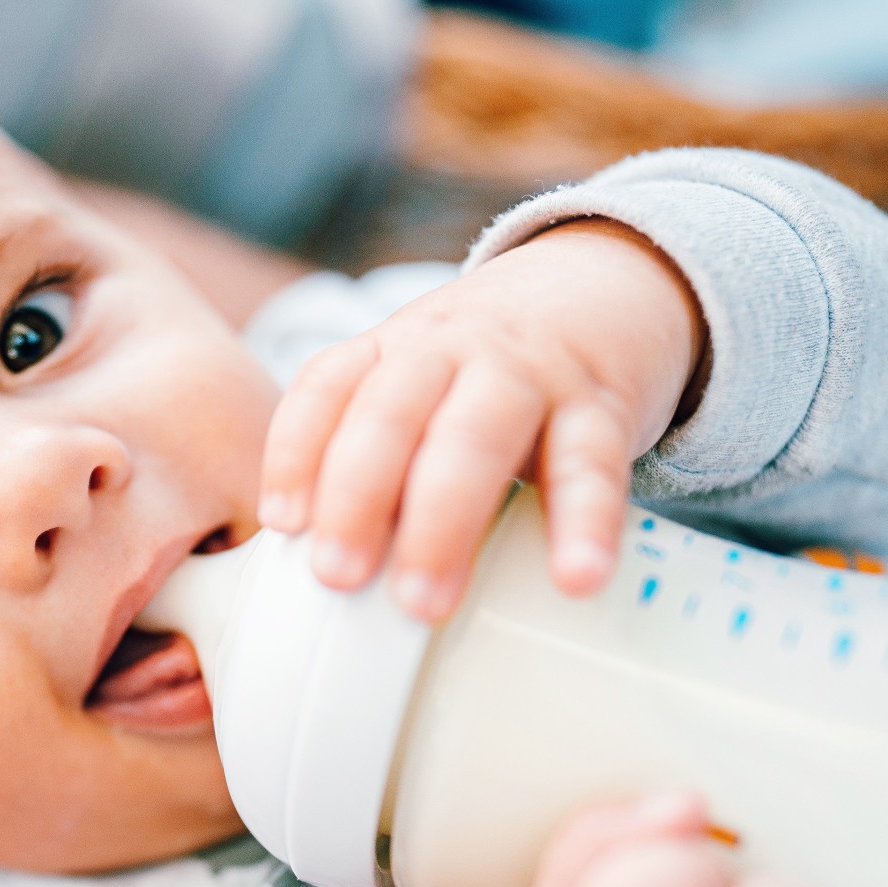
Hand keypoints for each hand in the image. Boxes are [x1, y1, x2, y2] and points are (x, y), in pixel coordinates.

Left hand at [257, 219, 703, 619]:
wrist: (605, 284)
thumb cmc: (488, 366)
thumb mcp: (419, 381)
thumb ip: (375, 452)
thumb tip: (322, 569)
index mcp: (394, 348)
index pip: (327, 386)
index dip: (296, 450)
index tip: (282, 521)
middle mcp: (451, 351)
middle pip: (391, 414)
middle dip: (357, 498)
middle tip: (337, 577)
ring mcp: (527, 373)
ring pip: (475, 437)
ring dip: (442, 521)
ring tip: (425, 601)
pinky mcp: (600, 407)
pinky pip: (589, 466)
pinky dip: (584, 524)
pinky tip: (575, 578)